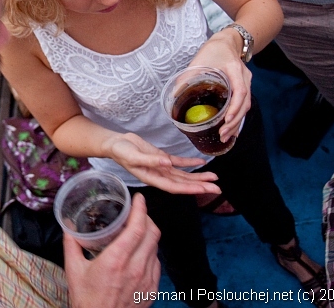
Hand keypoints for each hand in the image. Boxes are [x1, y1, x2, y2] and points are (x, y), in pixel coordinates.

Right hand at [64, 193, 160, 307]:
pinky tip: (139, 252)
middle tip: (137, 212)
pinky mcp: (152, 289)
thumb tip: (68, 225)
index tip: (139, 198)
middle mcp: (135, 268)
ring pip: (156, 247)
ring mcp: (147, 279)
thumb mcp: (73, 270)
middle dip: (147, 217)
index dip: (141, 209)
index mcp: (116, 260)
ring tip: (137, 230)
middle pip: (153, 233)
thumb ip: (71, 244)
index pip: (137, 228)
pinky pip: (157, 263)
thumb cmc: (87, 300)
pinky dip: (150, 251)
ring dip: (149, 234)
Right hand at [105, 133, 219, 194]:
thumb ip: (150, 160)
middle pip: (182, 183)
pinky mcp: (162, 158)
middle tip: (217, 189)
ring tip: (214, 178)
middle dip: (200, 186)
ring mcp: (162, 167)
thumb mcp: (133, 155)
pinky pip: (179, 163)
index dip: (190, 188)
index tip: (205, 189)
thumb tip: (167, 163)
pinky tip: (201, 163)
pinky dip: (190, 163)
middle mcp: (159, 175)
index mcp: (152, 177)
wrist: (116, 144)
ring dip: (198, 177)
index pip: (174, 186)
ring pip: (183, 175)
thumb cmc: (121, 151)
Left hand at [189, 32, 251, 140]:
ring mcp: (247, 82)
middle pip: (245, 103)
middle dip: (235, 121)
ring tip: (225, 136)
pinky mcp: (245, 87)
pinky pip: (244, 104)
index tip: (226, 119)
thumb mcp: (198, 61)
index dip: (235, 107)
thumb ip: (187, 77)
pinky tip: (231, 128)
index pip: (240, 90)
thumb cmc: (212, 50)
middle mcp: (244, 77)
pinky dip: (237, 117)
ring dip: (236, 122)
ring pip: (246, 106)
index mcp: (234, 69)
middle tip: (223, 135)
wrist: (227, 42)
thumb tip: (174, 95)